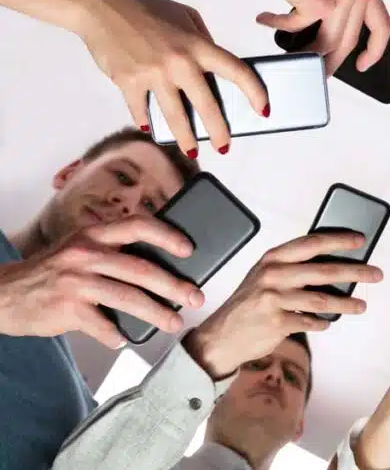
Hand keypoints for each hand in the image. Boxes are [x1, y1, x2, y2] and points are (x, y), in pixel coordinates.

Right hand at [0, 216, 203, 348]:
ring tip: (175, 323)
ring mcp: (75, 281)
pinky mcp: (66, 308)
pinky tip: (124, 340)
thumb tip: (162, 268)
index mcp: (94, 234)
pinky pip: (101, 325)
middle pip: (141, 268)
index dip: (166, 235)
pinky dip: (115, 335)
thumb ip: (112, 252)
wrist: (3, 293)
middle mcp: (85, 253)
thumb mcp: (80, 249)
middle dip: (174, 285)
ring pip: (127, 298)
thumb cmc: (54, 272)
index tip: (189, 249)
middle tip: (195, 298)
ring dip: (156, 313)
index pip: (137, 226)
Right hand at [79, 0, 267, 156]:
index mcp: (198, 45)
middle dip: (220, 131)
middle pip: (207, 105)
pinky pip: (141, 110)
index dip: (255, 92)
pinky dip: (146, 121)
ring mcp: (153, 74)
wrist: (100, 6)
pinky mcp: (127, 83)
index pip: (236, 71)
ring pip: (175, 116)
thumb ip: (203, 41)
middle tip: (225, 146)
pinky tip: (151, 129)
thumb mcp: (185, 16)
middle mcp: (179, 62)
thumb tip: (215, 66)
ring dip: (186, 138)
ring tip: (193, 151)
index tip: (263, 110)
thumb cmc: (145, 9)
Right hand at [186, 231, 381, 378]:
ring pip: (322, 300)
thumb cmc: (249, 303)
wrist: (220, 336)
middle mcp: (274, 275)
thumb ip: (292, 268)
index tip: (361, 240)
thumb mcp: (265, 277)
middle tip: (376, 274)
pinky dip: (322, 323)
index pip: (312, 243)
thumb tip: (333, 265)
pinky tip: (328, 323)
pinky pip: (310, 322)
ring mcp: (275, 299)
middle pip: (323, 271)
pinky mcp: (277, 323)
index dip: (338, 240)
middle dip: (355, 272)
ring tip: (361, 306)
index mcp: (273, 258)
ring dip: (346, 304)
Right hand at [249, 0, 389, 73]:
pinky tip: (266, 19)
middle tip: (316, 70)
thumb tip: (329, 42)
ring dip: (304, 52)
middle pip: (348, 41)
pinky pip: (297, 28)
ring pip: (327, 43)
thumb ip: (341, 5)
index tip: (362, 65)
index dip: (374, 51)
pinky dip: (278, 25)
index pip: (382, 27)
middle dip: (330, 61)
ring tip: (289, 52)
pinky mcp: (318, 3)